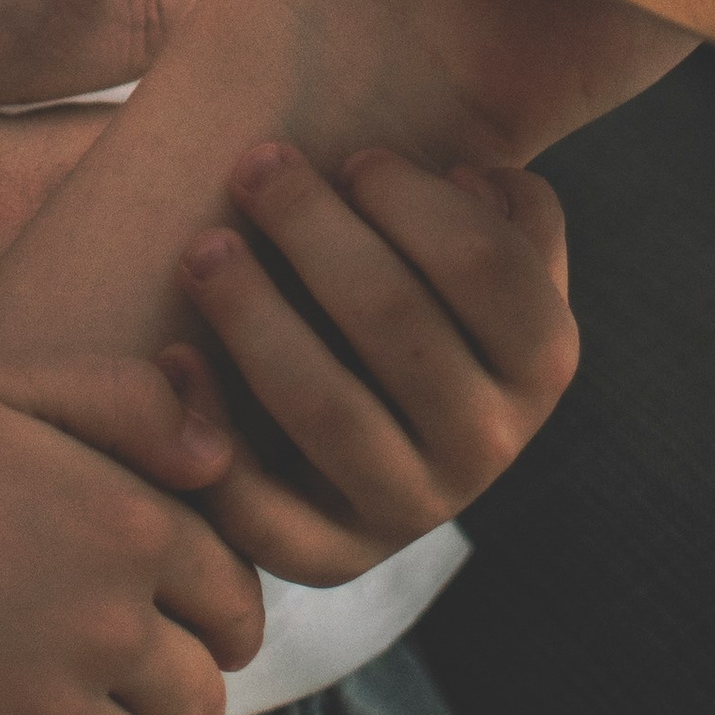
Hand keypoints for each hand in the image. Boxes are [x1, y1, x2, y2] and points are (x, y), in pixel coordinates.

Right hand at [0, 357, 263, 714]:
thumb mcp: (21, 385)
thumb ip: (138, 401)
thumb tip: (218, 460)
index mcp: (131, 524)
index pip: (238, 611)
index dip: (214, 626)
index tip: (173, 633)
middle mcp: (103, 623)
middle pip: (202, 708)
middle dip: (175, 707)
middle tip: (125, 699)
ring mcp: (37, 713)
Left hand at [177, 141, 577, 580]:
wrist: (379, 420)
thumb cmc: (418, 284)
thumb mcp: (486, 240)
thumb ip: (496, 202)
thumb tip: (468, 179)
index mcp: (543, 359)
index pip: (486, 268)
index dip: (412, 201)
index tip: (353, 158)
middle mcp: (487, 444)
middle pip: (395, 323)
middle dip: (312, 229)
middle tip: (253, 166)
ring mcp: (409, 507)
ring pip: (327, 410)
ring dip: (254, 317)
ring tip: (203, 247)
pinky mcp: (329, 556)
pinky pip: (265, 513)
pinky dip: (212, 431)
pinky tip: (172, 357)